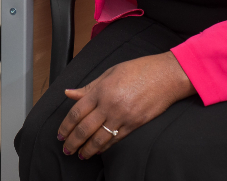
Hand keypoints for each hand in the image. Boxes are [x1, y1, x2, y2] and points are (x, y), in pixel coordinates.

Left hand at [58, 52, 194, 159]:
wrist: (166, 75)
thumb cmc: (138, 70)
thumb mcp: (109, 73)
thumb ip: (88, 87)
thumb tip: (68, 93)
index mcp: (100, 90)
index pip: (77, 112)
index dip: (66, 126)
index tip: (60, 134)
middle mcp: (109, 105)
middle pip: (85, 128)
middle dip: (73, 141)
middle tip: (66, 149)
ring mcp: (123, 116)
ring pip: (99, 138)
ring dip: (87, 149)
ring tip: (79, 155)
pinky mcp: (135, 124)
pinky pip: (116, 139)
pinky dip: (105, 147)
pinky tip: (97, 151)